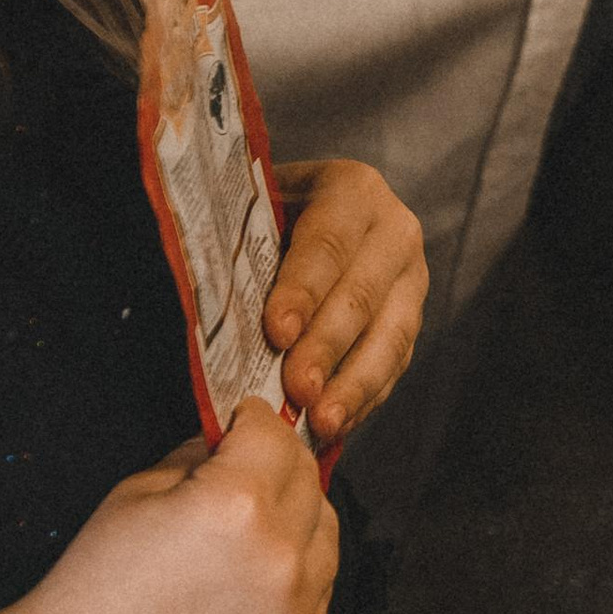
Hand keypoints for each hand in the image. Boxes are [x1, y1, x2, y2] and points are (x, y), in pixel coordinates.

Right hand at [20, 403, 338, 613]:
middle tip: (247, 467)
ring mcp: (292, 612)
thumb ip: (199, 456)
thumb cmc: (97, 586)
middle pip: (309, 478)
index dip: (254, 419)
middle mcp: (277, 556)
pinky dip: (298, 575)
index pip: (274, 434)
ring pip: (326, 535)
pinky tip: (256, 576)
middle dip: (278, 462)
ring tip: (252, 526)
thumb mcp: (137, 492)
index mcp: (235, 504)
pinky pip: (319, 592)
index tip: (243, 421)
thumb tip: (233, 440)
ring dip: (297, 517)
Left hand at [263, 160, 425, 444]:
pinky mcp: (412, 319)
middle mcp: (393, 230)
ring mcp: (410, 278)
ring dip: (354, 384)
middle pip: (361, 294)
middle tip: (298, 390)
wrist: (309, 216)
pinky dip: (364, 398)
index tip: (277, 331)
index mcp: (351, 189)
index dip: (303, 289)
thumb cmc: (267, 216)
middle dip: (327, 346)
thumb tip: (200, 297)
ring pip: (390, 335)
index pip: (327, 242)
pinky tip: (335, 425)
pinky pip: (395, 364)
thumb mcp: (253, 209)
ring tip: (322, 422)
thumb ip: (235, 244)